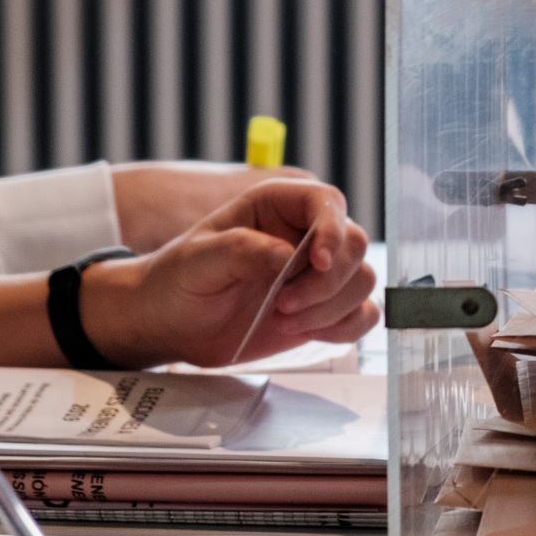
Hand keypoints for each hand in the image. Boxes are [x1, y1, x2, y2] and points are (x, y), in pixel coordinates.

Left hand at [81, 178, 376, 367]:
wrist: (172, 324)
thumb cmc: (177, 282)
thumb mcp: (196, 261)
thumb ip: (241, 250)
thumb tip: (288, 254)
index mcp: (276, 207)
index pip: (327, 202)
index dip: (333, 230)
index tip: (317, 262)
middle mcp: (305, 235)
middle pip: (355, 245)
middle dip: (327, 282)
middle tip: (283, 304)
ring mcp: (318, 274)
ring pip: (363, 281)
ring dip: (331, 308)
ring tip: (284, 320)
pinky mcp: (324, 309)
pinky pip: (362, 314)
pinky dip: (344, 328)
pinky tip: (305, 332)